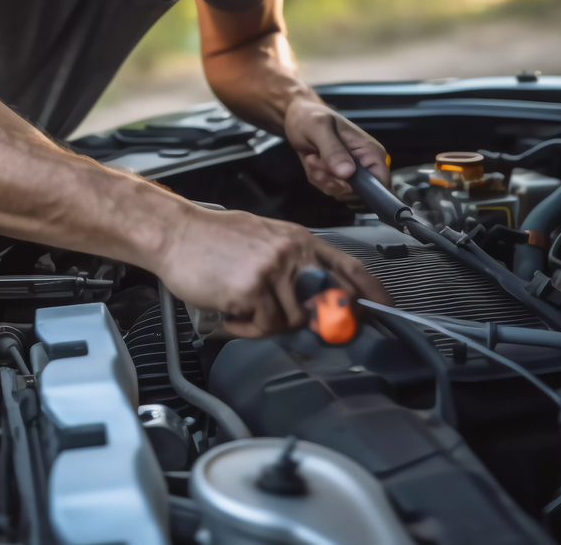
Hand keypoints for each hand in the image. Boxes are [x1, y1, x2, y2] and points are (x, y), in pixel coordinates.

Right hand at [156, 205, 393, 337]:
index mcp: (300, 239)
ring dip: (267, 324)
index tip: (384, 309)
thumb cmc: (214, 239)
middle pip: (328, 301)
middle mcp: (292, 252)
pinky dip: (247, 327)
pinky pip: (263, 326)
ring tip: (246, 309)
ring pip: (291, 321)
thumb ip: (295, 265)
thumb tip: (320, 297)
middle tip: (304, 325)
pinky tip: (233, 312)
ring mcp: (273, 270)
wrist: (176, 233)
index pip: (349, 267)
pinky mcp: (252, 289)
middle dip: (320, 321)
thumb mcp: (266, 240)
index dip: (371, 292)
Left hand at [283, 99, 390, 198]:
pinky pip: (331, 189)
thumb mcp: (319, 128)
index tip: (336, 179)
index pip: (381, 184)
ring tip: (312, 158)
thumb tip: (347, 173)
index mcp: (371, 152)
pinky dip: (317, 179)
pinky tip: (311, 161)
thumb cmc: (310, 117)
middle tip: (315, 161)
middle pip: (357, 193)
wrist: (297, 117)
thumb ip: (333, 150)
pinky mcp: (339, 177)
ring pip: (341, 192)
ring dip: (321, 179)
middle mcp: (366, 165)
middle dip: (331, 181)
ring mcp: (352, 173)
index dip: (360, 190)